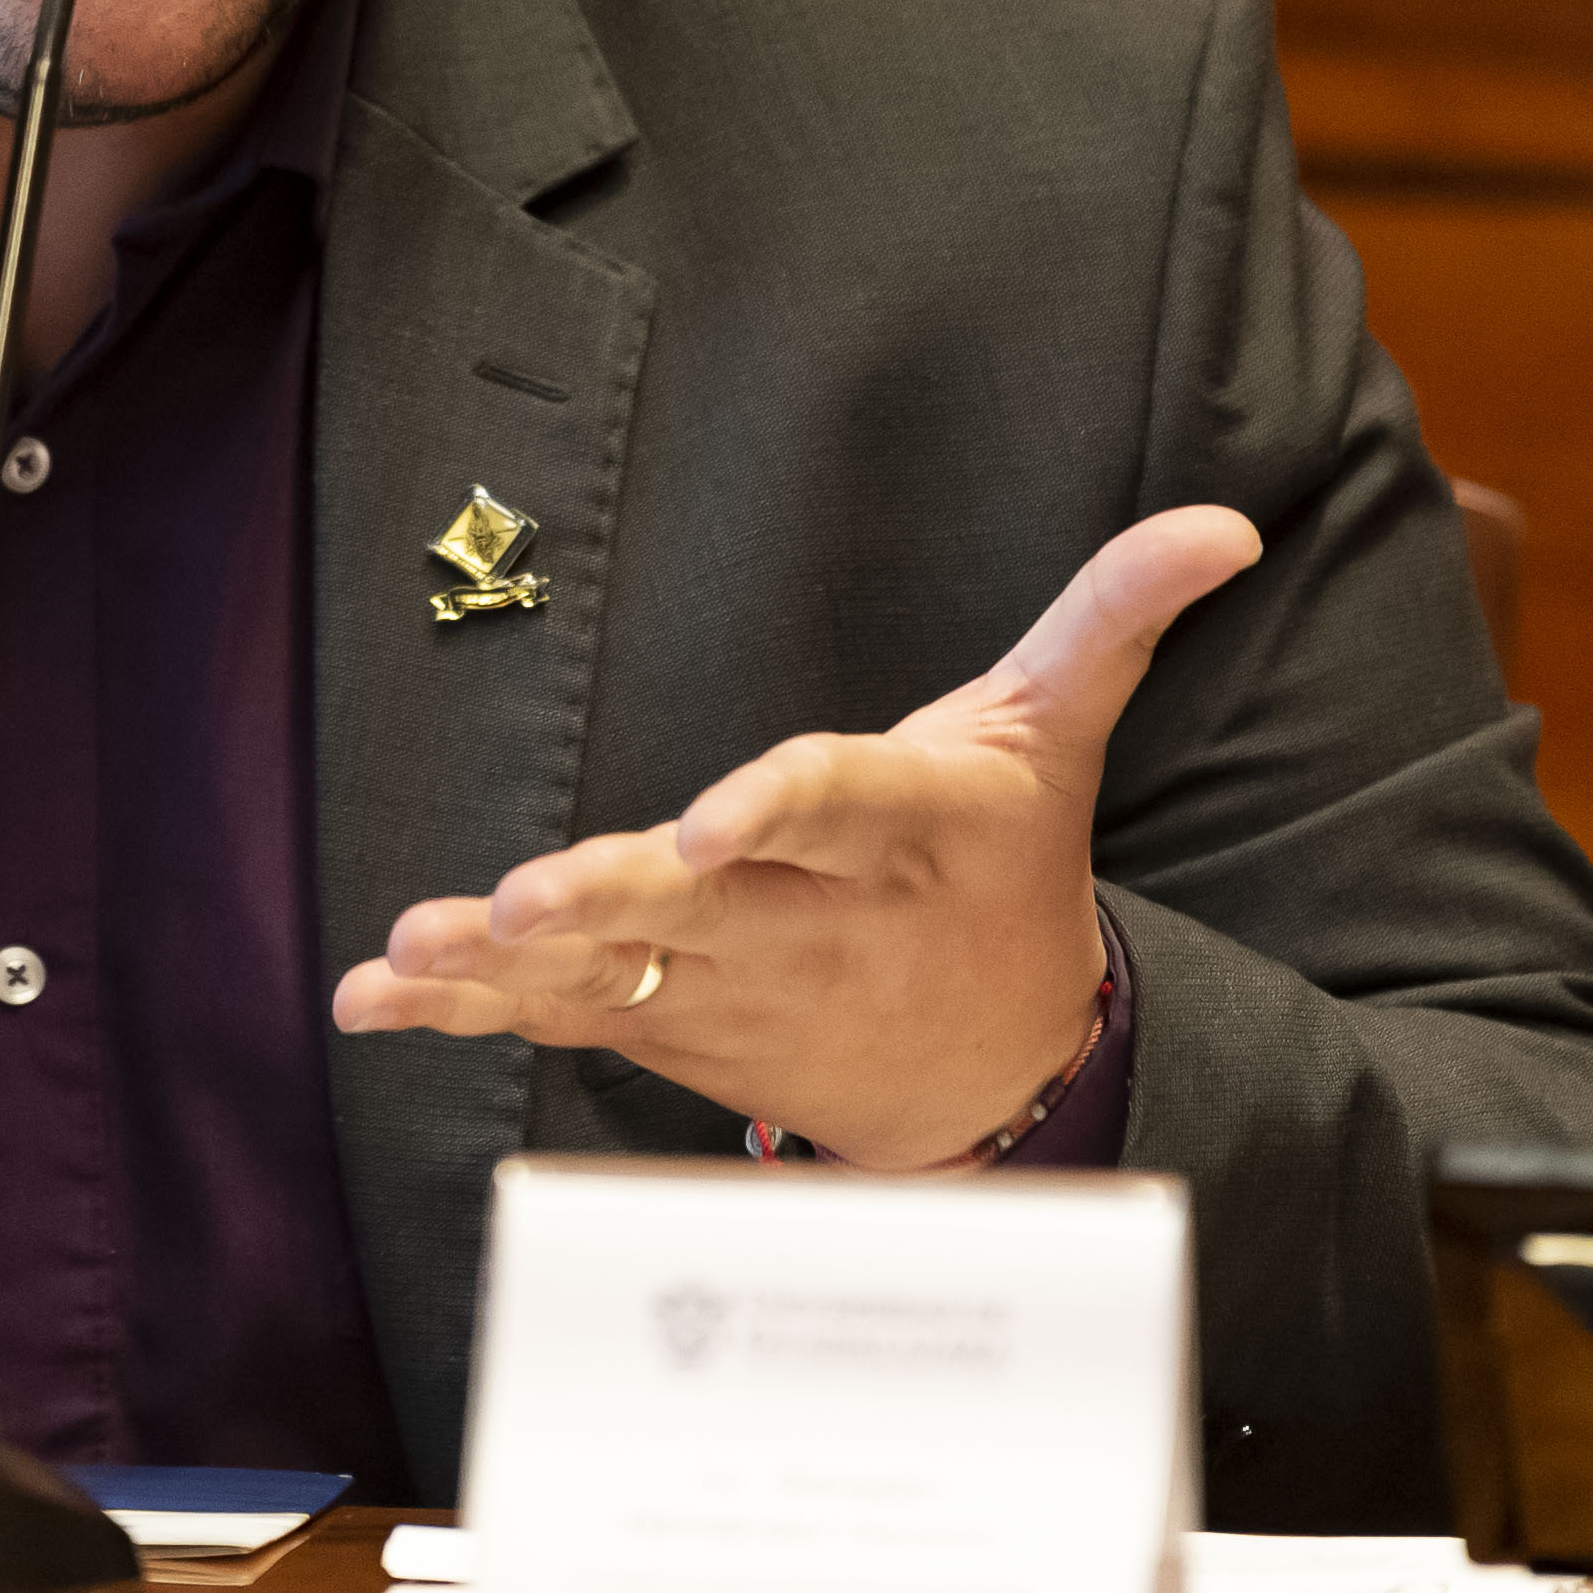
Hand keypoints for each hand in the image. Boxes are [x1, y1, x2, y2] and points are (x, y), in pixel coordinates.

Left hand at [331, 504, 1261, 1168]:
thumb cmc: (1010, 870)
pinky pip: (565, 1017)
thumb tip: (1222, 519)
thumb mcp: (1062, 733)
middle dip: (606, 904)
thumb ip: (1114, 612)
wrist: (1003, 1072)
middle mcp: (814, 919)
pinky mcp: (676, 1026)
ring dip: (502, 969)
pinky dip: (466, 1010)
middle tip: (518, 902)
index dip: (768, 807)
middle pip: (700, 905)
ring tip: (410, 953)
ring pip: (613, 973)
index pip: (835, 805)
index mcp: (905, 833)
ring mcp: (736, 986)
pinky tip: (370, 995)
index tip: (696, 824)